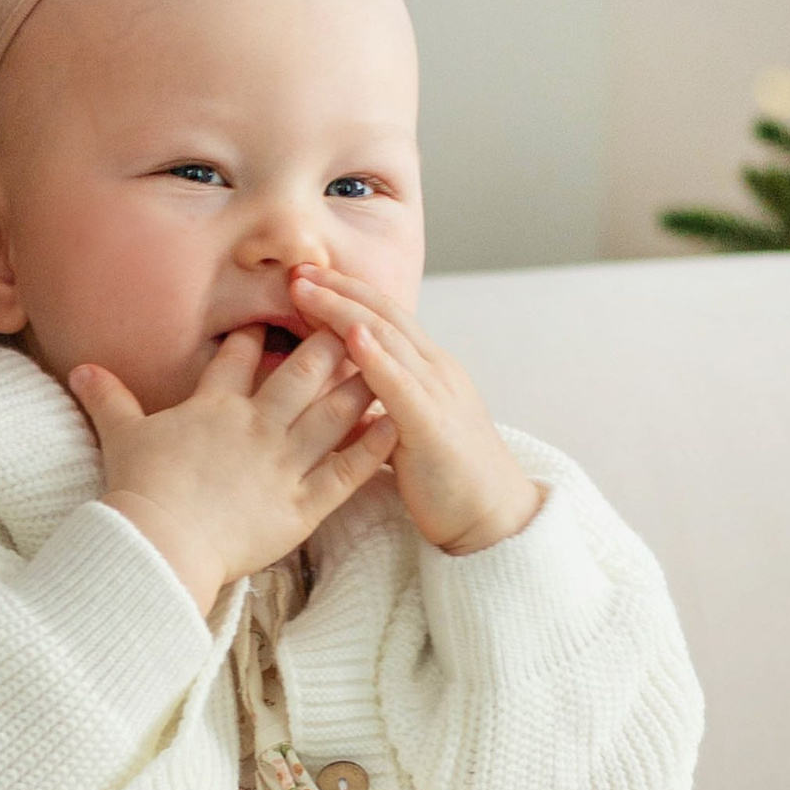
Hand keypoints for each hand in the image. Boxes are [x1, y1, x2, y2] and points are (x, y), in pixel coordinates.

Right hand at [70, 329, 395, 615]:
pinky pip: (347, 471)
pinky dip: (372, 447)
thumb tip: (79, 369)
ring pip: (333, 414)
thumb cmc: (139, 491)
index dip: (258, 332)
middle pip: (302, 372)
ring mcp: (283, 464)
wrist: (159, 542)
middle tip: (353, 319)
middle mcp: (256, 425)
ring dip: (361, 385)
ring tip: (387, 363)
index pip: (240, 357)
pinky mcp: (302, 505)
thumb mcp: (120, 436)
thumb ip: (108, 398)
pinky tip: (393, 424)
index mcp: (214, 407)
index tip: (274, 313)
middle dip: (328, 342)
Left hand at [288, 264, 541, 556]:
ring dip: (344, 309)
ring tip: (307, 288)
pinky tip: (350, 335)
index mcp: (428, 371)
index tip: (306, 278)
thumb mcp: (402, 434)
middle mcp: (435, 371)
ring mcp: (438, 393)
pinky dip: (374, 356)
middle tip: (296, 269)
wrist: (492, 520)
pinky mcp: (433, 425)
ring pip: (388, 338)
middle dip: (338, 289)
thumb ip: (374, 412)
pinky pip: (401, 384)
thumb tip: (336, 403)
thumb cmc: (445, 481)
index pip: (383, 318)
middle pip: (383, 315)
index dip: (345, 294)